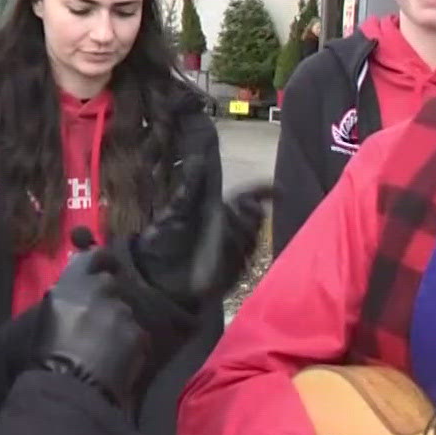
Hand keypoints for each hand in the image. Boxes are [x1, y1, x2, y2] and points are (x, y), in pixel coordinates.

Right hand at [34, 246, 146, 408]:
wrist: (70, 388)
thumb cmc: (46, 359)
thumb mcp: (49, 320)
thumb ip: (66, 301)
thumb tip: (78, 297)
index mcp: (68, 287)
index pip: (94, 258)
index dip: (104, 260)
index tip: (109, 265)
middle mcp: (98, 291)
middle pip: (111, 286)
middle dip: (108, 300)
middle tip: (101, 322)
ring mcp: (121, 312)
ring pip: (125, 313)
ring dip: (119, 325)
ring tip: (108, 348)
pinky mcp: (137, 333)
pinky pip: (137, 335)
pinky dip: (130, 346)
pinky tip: (119, 361)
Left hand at [130, 160, 272, 305]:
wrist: (156, 276)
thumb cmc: (164, 241)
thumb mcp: (175, 211)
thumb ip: (190, 188)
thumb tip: (198, 158)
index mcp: (219, 211)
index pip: (249, 197)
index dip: (265, 192)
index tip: (279, 191)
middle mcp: (231, 229)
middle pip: (254, 217)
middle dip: (251, 212)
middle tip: (240, 207)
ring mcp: (234, 252)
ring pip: (250, 238)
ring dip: (240, 231)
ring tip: (224, 230)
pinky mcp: (233, 273)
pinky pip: (242, 260)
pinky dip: (235, 253)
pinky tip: (223, 250)